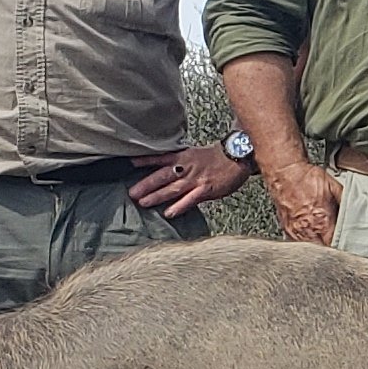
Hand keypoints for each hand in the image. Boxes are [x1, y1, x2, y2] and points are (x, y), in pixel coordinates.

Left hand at [133, 143, 251, 218]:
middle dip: (146, 184)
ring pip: (173, 188)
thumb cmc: (218, 157)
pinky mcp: (206, 189)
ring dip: (157, 196)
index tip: (129, 163)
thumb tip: (168, 171)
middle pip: (162, 176)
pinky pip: (190, 199)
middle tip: (131, 192)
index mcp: (183, 157)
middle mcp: (186, 167)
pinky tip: (169, 213)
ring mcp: (196, 179)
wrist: (238, 155)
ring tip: (143, 203)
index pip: (160, 158)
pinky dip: (179, 206)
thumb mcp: (196, 155)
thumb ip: (182, 163)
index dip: (144, 160)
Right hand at [263, 159, 340, 244]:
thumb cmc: (306, 178)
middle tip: (336, 243)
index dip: (341, 246)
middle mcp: (308, 229)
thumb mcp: (333, 186)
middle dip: (330, 248)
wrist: (285, 172)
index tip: (346, 244)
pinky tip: (312, 235)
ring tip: (324, 239)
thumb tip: (356, 210)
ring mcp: (296, 231)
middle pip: (322, 250)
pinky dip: (307, 242)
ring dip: (318, 246)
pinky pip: (298, 243)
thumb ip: (345, 201)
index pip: (334, 244)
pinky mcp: (287, 229)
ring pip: (310, 249)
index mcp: (322, 221)